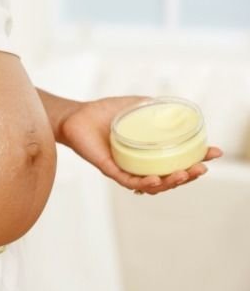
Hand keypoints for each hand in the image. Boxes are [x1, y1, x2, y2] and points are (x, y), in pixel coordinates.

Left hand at [61, 96, 222, 194]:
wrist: (76, 116)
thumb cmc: (104, 112)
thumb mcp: (134, 105)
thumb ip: (153, 106)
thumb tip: (177, 106)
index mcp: (148, 152)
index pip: (177, 160)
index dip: (197, 159)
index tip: (214, 153)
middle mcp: (139, 164)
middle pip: (168, 178)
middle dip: (188, 176)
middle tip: (200, 169)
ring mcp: (125, 168)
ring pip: (152, 184)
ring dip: (170, 183)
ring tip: (182, 175)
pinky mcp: (109, 168)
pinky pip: (128, 180)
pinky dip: (142, 182)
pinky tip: (154, 179)